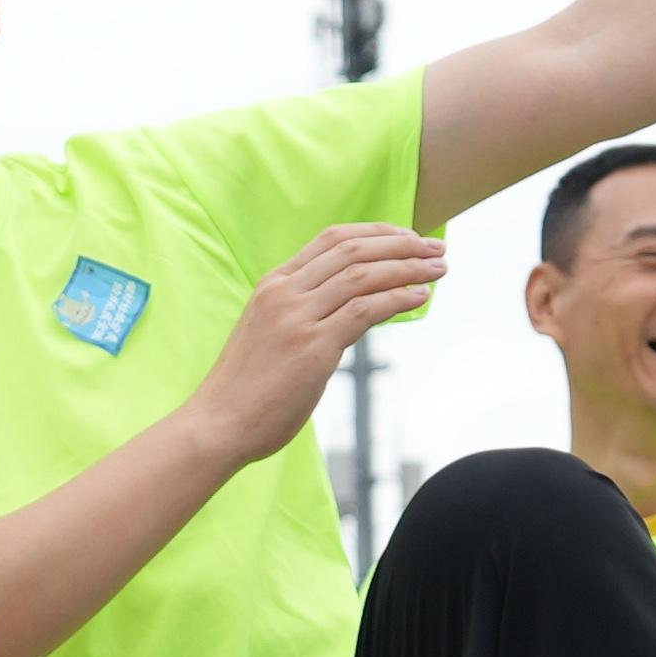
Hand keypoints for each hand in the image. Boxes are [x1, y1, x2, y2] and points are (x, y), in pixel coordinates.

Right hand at [187, 225, 446, 462]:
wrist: (218, 424)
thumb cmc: (246, 390)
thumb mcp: (271, 335)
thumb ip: (303, 315)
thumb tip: (350, 314)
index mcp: (273, 284)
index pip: (332, 240)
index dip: (376, 232)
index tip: (407, 237)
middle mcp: (285, 292)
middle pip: (353, 250)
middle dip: (401, 245)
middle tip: (434, 249)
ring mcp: (297, 318)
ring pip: (363, 275)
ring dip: (408, 268)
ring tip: (438, 270)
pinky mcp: (312, 347)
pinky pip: (365, 310)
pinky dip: (398, 299)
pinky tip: (420, 298)